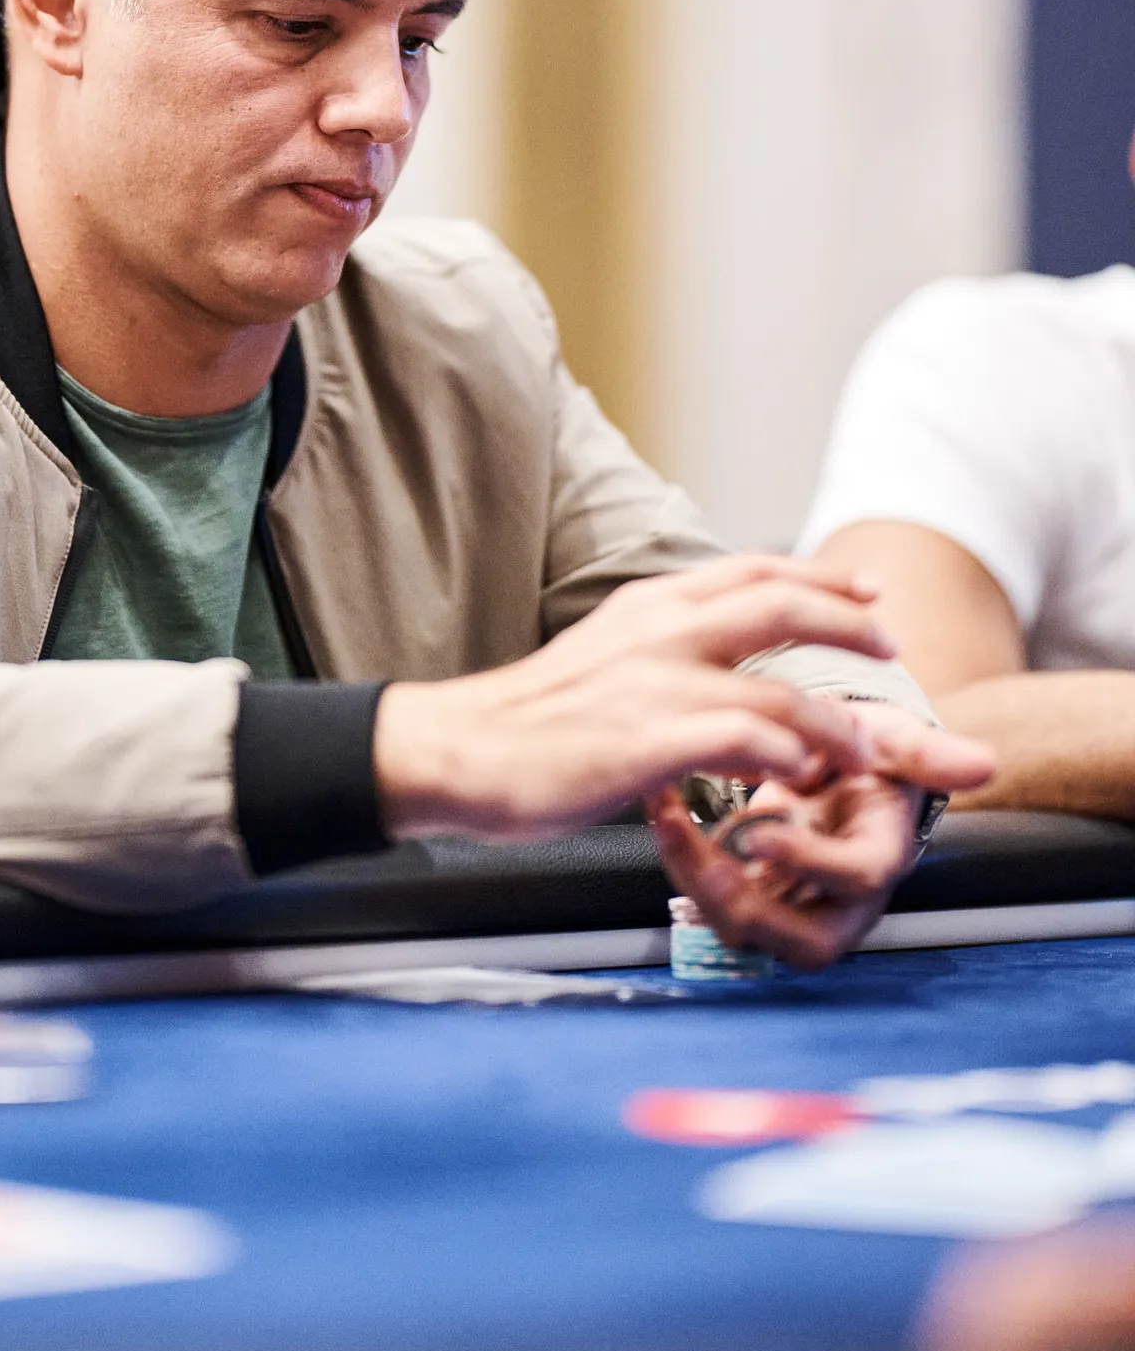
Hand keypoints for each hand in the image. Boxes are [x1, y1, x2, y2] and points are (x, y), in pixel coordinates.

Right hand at [374, 554, 910, 841]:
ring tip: (868, 749)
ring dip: (838, 721)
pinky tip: (804, 780)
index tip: (869, 591)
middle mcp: (661, 628)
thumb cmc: (526, 721)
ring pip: (780, 686)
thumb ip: (659, 649)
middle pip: (783, 604)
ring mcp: (657, 682)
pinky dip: (789, 758)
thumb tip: (708, 661)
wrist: (457, 750)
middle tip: (894, 647)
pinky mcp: (649, 740)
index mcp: (649, 605)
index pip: (755, 571)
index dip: (822, 579)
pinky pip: (746, 741)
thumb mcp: (602, 656)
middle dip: (852, 624)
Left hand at [646, 708, 991, 969]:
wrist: (834, 756)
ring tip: (666, 820)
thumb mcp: (892, 739)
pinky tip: (660, 806)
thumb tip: (984, 763)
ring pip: (746, 929)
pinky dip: (681, 859)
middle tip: (698, 858)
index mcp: (879, 855)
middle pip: (802, 941)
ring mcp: (793, 902)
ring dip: (697, 883)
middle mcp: (839, 897)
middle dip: (745, 907)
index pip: (855, 879)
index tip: (761, 832)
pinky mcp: (752, 892)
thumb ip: (927, 752)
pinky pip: (712, 900)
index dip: (810, 862)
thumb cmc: (867, 750)